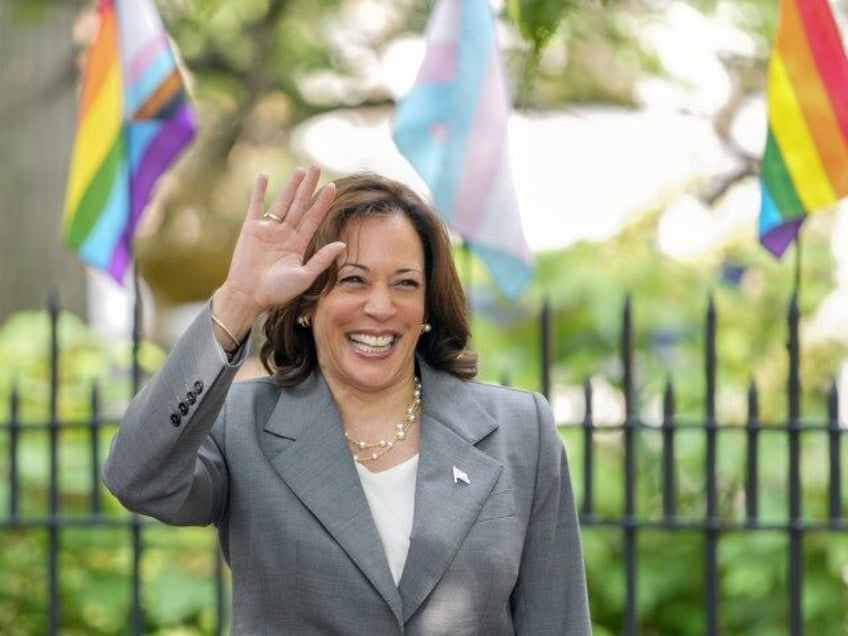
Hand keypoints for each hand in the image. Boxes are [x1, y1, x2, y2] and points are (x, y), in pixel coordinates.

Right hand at [211, 166, 344, 341]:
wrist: (249, 296)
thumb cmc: (277, 292)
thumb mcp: (304, 276)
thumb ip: (322, 259)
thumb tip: (342, 244)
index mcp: (298, 244)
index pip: (313, 218)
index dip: (322, 203)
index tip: (332, 187)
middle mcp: (285, 234)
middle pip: (300, 205)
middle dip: (309, 186)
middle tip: (317, 167)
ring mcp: (268, 229)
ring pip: (282, 202)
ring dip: (291, 186)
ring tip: (300, 170)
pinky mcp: (251, 228)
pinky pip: (256, 205)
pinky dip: (259, 191)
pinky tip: (264, 175)